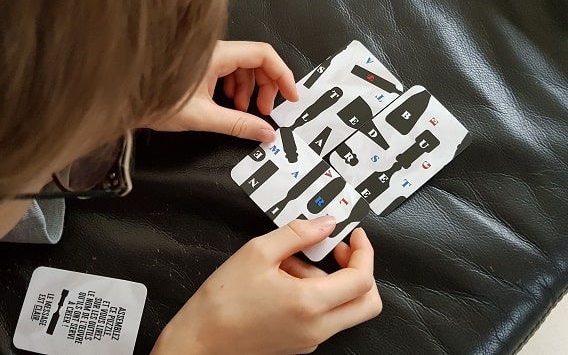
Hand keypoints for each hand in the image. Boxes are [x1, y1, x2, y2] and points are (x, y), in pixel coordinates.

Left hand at [146, 41, 298, 142]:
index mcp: (218, 55)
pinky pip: (229, 71)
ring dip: (251, 89)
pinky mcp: (201, 66)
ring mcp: (207, 57)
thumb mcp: (203, 117)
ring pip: (243, 67)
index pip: (263, 54)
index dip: (282, 74)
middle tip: (265, 112)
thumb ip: (238, 125)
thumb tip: (266, 133)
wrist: (125, 100)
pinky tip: (230, 105)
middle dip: (266, 86)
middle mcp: (215, 50)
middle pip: (256, 61)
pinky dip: (236, 88)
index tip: (291, 97)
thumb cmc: (157, 103)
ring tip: (245, 111)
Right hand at [152, 217, 382, 354]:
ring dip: (329, 283)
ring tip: (288, 266)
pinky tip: (282, 283)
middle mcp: (317, 328)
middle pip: (367, 303)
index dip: (364, 252)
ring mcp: (310, 340)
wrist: (199, 343)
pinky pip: (323, 319)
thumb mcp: (257, 252)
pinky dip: (315, 297)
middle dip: (360, 271)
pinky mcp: (300, 345)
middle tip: (337, 251)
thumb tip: (326, 224)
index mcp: (310, 304)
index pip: (362, 279)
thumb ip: (297, 234)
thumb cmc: (222, 302)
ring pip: (344, 309)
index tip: (354, 236)